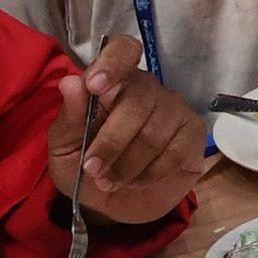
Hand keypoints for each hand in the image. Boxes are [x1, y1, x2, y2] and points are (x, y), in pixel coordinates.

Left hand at [52, 33, 203, 227]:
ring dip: (126, 165)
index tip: (95, 87)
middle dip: (111, 141)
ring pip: (153, 132)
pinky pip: (174, 152)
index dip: (112, 63)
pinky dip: (149, 174)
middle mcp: (146, 89)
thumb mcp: (64, 149)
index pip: (123, 50)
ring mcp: (173, 110)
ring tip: (110, 182)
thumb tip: (70, 82)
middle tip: (93, 169)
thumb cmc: (86, 169)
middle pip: (136, 101)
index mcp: (113, 82)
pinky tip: (137, 181)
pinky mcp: (193, 134)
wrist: (112, 206)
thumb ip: (68, 118)